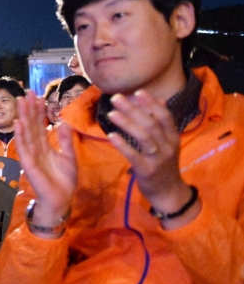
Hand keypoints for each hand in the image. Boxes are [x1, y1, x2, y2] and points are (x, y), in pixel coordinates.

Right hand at [12, 95, 77, 230]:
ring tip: (21, 101)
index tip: (39, 96)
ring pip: (26, 132)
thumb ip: (64, 141)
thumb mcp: (69, 157)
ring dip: (23, 116)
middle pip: (31, 124)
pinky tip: (19, 123)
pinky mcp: (28, 163)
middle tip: (27, 92)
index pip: (40, 125)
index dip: (39, 111)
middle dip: (29, 108)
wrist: (61, 199)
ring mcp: (30, 155)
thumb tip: (63, 123)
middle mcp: (35, 148)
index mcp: (44, 146)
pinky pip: (23, 147)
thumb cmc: (64, 180)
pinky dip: (21, 135)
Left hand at [106, 91, 197, 224]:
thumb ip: (163, 123)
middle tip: (116, 98)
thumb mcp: (168, 143)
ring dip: (126, 123)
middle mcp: (167, 146)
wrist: (169, 192)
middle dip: (133, 109)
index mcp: (173, 137)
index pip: (165, 116)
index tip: (138, 91)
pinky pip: (134, 155)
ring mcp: (158, 158)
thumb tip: (160, 100)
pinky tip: (111, 135)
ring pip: (143, 137)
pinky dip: (123, 144)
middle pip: (151, 123)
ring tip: (111, 113)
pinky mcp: (147, 170)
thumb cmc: (164, 164)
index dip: (151, 103)